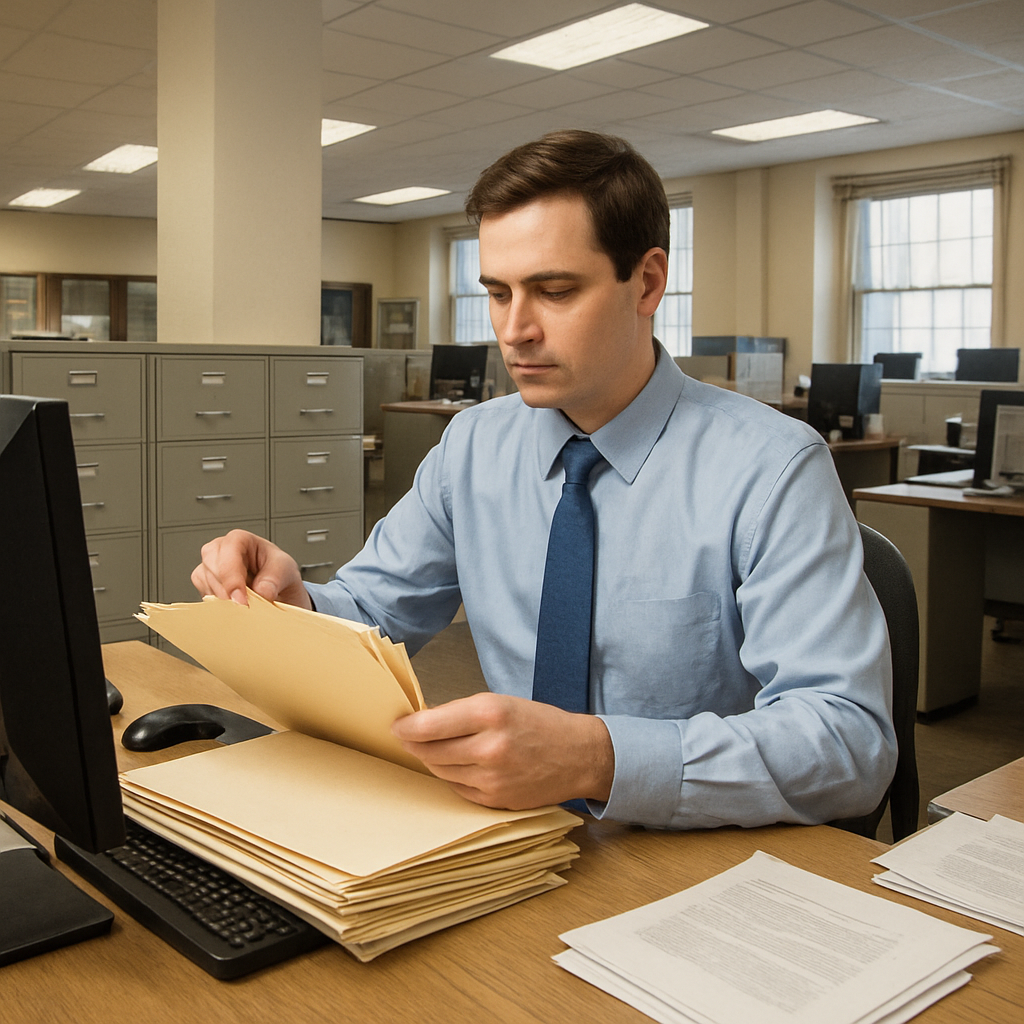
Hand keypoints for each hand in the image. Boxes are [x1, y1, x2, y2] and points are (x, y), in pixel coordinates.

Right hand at [191, 530, 311, 609]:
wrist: (278, 593)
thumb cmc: (279, 575)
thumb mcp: (287, 571)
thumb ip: (275, 579)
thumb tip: (261, 591)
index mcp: (242, 540)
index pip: (229, 548)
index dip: (232, 574)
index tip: (241, 598)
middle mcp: (222, 550)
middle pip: (212, 563)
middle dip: (226, 588)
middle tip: (242, 606)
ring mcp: (211, 566)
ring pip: (205, 580)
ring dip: (222, 598)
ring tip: (243, 607)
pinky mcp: (206, 585)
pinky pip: (203, 593)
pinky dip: (216, 604)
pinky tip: (232, 608)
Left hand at [391, 692, 613, 809]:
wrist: (579, 755)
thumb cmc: (540, 724)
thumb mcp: (501, 703)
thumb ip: (461, 713)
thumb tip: (421, 723)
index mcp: (490, 713)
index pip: (429, 726)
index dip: (406, 727)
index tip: (397, 726)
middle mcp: (489, 747)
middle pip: (430, 751)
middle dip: (415, 743)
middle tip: (409, 736)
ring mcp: (491, 778)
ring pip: (440, 771)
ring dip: (433, 759)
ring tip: (438, 748)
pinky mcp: (494, 800)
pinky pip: (457, 788)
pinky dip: (453, 776)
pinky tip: (461, 765)